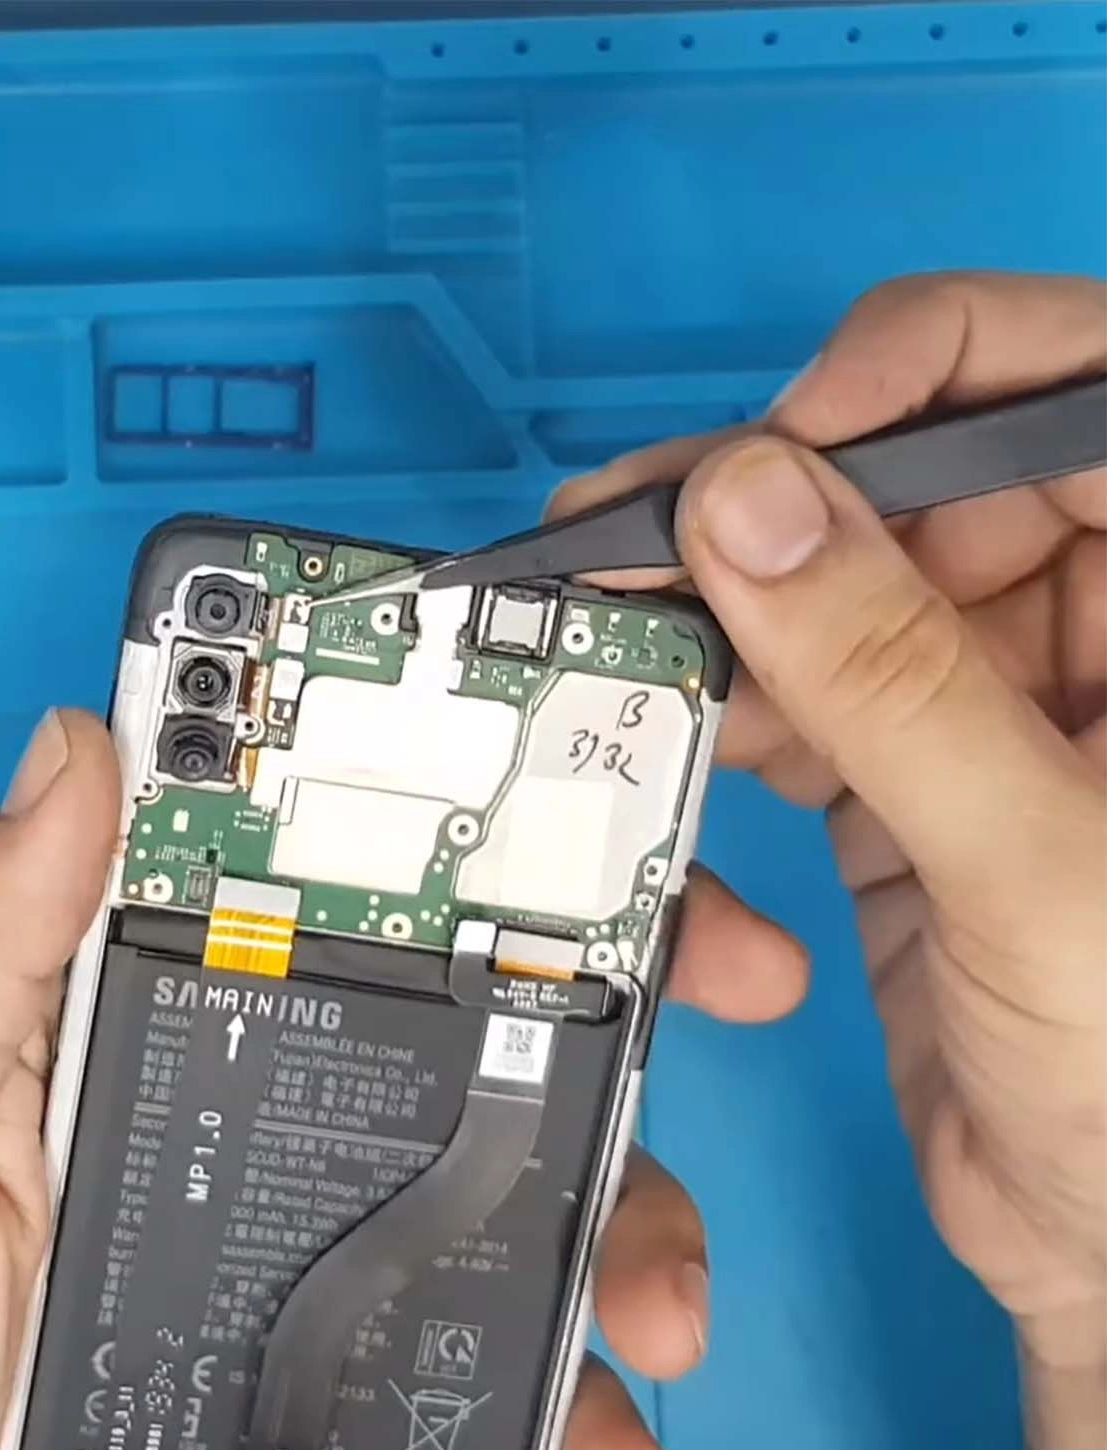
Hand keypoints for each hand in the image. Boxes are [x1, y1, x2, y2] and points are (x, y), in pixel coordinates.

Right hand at [556, 272, 1105, 1449]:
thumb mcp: (1039, 868)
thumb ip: (895, 681)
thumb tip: (751, 503)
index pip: (1076, 386)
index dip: (932, 373)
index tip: (789, 442)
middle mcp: (1095, 625)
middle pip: (919, 483)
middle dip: (771, 501)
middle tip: (622, 533)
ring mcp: (991, 702)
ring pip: (836, 589)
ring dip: (721, 605)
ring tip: (601, 616)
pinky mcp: (902, 781)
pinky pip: (797, 701)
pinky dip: (722, 713)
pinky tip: (665, 729)